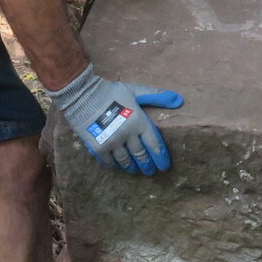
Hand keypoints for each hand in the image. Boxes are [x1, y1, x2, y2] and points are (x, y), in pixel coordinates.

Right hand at [48, 65, 184, 175]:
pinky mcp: (99, 147)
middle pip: (141, 156)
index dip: (161, 158)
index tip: (164, 167)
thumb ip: (157, 96)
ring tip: (134, 170)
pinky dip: (115, 164)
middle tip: (151, 171)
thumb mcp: (135, 90)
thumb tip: (179, 101)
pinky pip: (109, 162)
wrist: (82, 94)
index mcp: (139, 121)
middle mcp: (128, 135)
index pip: (155, 145)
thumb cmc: (111, 91)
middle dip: (147, 165)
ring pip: (126, 161)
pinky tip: (117, 165)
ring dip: (132, 167)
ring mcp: (113, 142)